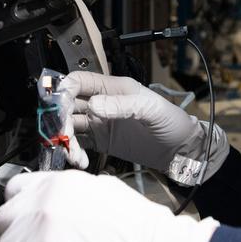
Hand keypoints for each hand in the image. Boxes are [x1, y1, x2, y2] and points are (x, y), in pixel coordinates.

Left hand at [0, 171, 218, 241]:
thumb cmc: (140, 227)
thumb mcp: (100, 189)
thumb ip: (67, 194)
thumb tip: (53, 206)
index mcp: (55, 184)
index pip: (13, 190)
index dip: (20, 210)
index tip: (28, 223)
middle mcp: (40, 205)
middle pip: (3, 223)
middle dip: (18, 237)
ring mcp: (36, 237)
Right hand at [60, 72, 229, 181]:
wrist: (181, 150)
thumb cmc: (172, 122)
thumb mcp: (149, 109)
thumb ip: (121, 105)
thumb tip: (94, 105)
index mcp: (112, 87)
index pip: (79, 81)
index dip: (64, 90)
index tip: (59, 106)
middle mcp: (102, 103)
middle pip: (69, 105)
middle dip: (61, 119)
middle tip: (63, 135)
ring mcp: (100, 123)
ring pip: (71, 126)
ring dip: (66, 139)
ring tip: (73, 155)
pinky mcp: (102, 142)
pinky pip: (80, 144)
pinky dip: (75, 152)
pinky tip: (80, 160)